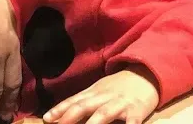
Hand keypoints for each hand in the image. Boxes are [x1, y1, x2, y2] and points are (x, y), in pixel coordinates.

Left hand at [43, 68, 160, 123]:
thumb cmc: (118, 86)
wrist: (145, 73)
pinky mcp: (137, 111)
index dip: (60, 110)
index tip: (47, 119)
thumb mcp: (99, 90)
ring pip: (104, 113)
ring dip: (94, 123)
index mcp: (94, 92)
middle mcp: (104, 97)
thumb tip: (62, 114)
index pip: (74, 101)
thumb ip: (83, 101)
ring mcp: (120, 103)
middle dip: (70, 117)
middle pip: (85, 106)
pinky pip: (132, 122)